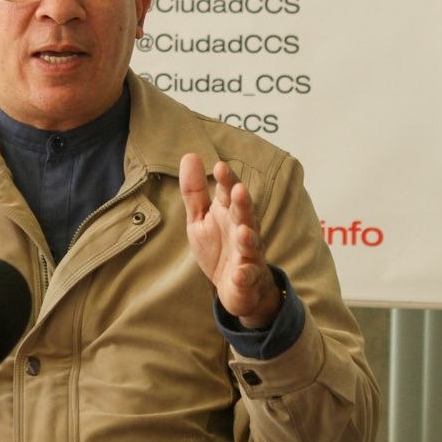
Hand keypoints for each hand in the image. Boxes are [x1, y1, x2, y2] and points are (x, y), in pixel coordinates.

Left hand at [179, 153, 281, 328]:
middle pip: (245, 214)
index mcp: (230, 212)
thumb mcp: (200, 218)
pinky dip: (244, 276)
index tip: (220, 166)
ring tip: (243, 232)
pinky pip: (248, 276)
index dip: (227, 180)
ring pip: (251, 244)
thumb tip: (190, 155)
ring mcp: (249, 254)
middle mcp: (243, 229)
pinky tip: (238, 275)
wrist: (237, 287)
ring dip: (248, 238)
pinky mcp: (248, 278)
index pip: (230, 192)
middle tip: (239, 190)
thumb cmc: (220, 246)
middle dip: (243, 203)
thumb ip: (194, 191)